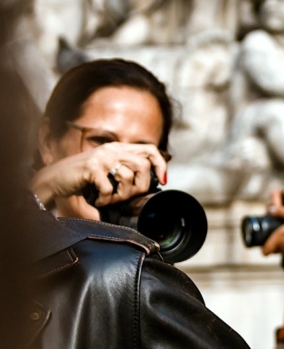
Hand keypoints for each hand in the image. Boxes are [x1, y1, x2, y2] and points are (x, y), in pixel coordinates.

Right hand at [32, 142, 167, 218]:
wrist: (55, 179)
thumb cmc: (85, 179)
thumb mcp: (110, 170)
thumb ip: (128, 171)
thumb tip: (156, 184)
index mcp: (120, 148)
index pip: (151, 150)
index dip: (161, 165)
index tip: (163, 181)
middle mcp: (113, 149)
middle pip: (144, 165)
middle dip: (141, 186)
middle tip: (128, 196)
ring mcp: (102, 156)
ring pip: (128, 177)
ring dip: (121, 196)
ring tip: (110, 199)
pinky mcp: (91, 167)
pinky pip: (109, 188)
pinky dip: (106, 200)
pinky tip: (98, 201)